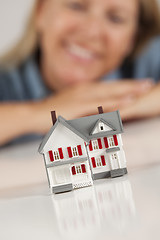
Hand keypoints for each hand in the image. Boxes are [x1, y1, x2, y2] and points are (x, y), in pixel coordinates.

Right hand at [34, 79, 152, 133]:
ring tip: (144, 88)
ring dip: (128, 90)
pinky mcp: (79, 106)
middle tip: (148, 83)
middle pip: (112, 86)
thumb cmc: (52, 113)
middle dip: (132, 85)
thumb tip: (95, 114)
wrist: (34, 114)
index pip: (108, 87)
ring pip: (110, 92)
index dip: (124, 85)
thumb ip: (83, 110)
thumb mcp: (70, 110)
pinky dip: (116, 101)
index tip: (138, 85)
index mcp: (83, 90)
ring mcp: (82, 97)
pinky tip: (129, 100)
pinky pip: (102, 104)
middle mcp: (84, 90)